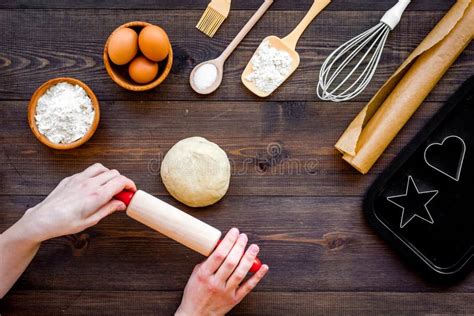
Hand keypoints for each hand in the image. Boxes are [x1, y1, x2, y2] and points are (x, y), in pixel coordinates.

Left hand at [19, 163, 135, 241]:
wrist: (42, 219)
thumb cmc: (64, 223)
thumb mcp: (91, 221)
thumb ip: (108, 209)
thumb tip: (121, 204)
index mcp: (96, 196)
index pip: (121, 181)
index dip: (130, 185)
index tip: (131, 192)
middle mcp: (89, 184)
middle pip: (114, 173)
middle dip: (122, 181)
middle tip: (121, 193)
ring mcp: (79, 179)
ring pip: (102, 168)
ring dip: (109, 175)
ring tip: (108, 186)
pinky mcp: (71, 178)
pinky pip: (89, 171)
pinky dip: (96, 176)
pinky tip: (94, 186)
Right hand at [176, 228, 268, 315]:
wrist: (197, 314)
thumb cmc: (195, 293)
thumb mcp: (196, 274)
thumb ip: (208, 261)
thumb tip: (221, 246)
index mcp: (204, 275)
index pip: (218, 254)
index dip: (228, 241)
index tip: (234, 232)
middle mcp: (215, 283)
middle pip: (231, 262)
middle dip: (239, 246)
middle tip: (244, 237)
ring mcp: (226, 292)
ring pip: (240, 273)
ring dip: (249, 258)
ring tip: (254, 247)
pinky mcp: (235, 299)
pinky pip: (248, 287)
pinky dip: (257, 276)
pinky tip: (263, 267)